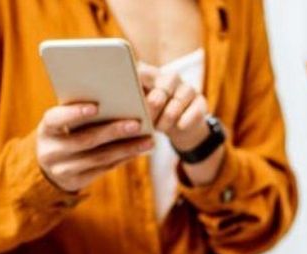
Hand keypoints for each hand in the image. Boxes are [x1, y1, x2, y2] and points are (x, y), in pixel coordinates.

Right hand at [36, 103, 152, 191]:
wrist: (48, 166)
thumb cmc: (63, 132)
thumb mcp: (63, 123)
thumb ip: (79, 112)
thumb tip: (116, 97)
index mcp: (46, 130)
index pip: (56, 119)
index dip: (74, 113)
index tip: (96, 106)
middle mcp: (51, 151)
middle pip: (85, 140)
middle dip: (113, 132)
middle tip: (137, 123)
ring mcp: (63, 169)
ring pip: (99, 158)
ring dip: (127, 148)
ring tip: (148, 139)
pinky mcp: (77, 181)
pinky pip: (105, 169)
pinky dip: (125, 157)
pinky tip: (141, 149)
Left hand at [138, 63, 222, 185]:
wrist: (181, 127)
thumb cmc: (152, 116)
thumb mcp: (138, 108)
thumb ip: (126, 101)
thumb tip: (105, 103)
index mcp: (151, 75)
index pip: (141, 72)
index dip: (135, 82)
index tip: (129, 97)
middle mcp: (170, 78)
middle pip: (161, 88)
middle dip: (152, 107)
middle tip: (146, 120)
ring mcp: (187, 89)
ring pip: (177, 103)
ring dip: (167, 119)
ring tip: (159, 128)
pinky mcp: (201, 103)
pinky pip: (194, 112)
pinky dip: (184, 122)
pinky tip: (178, 127)